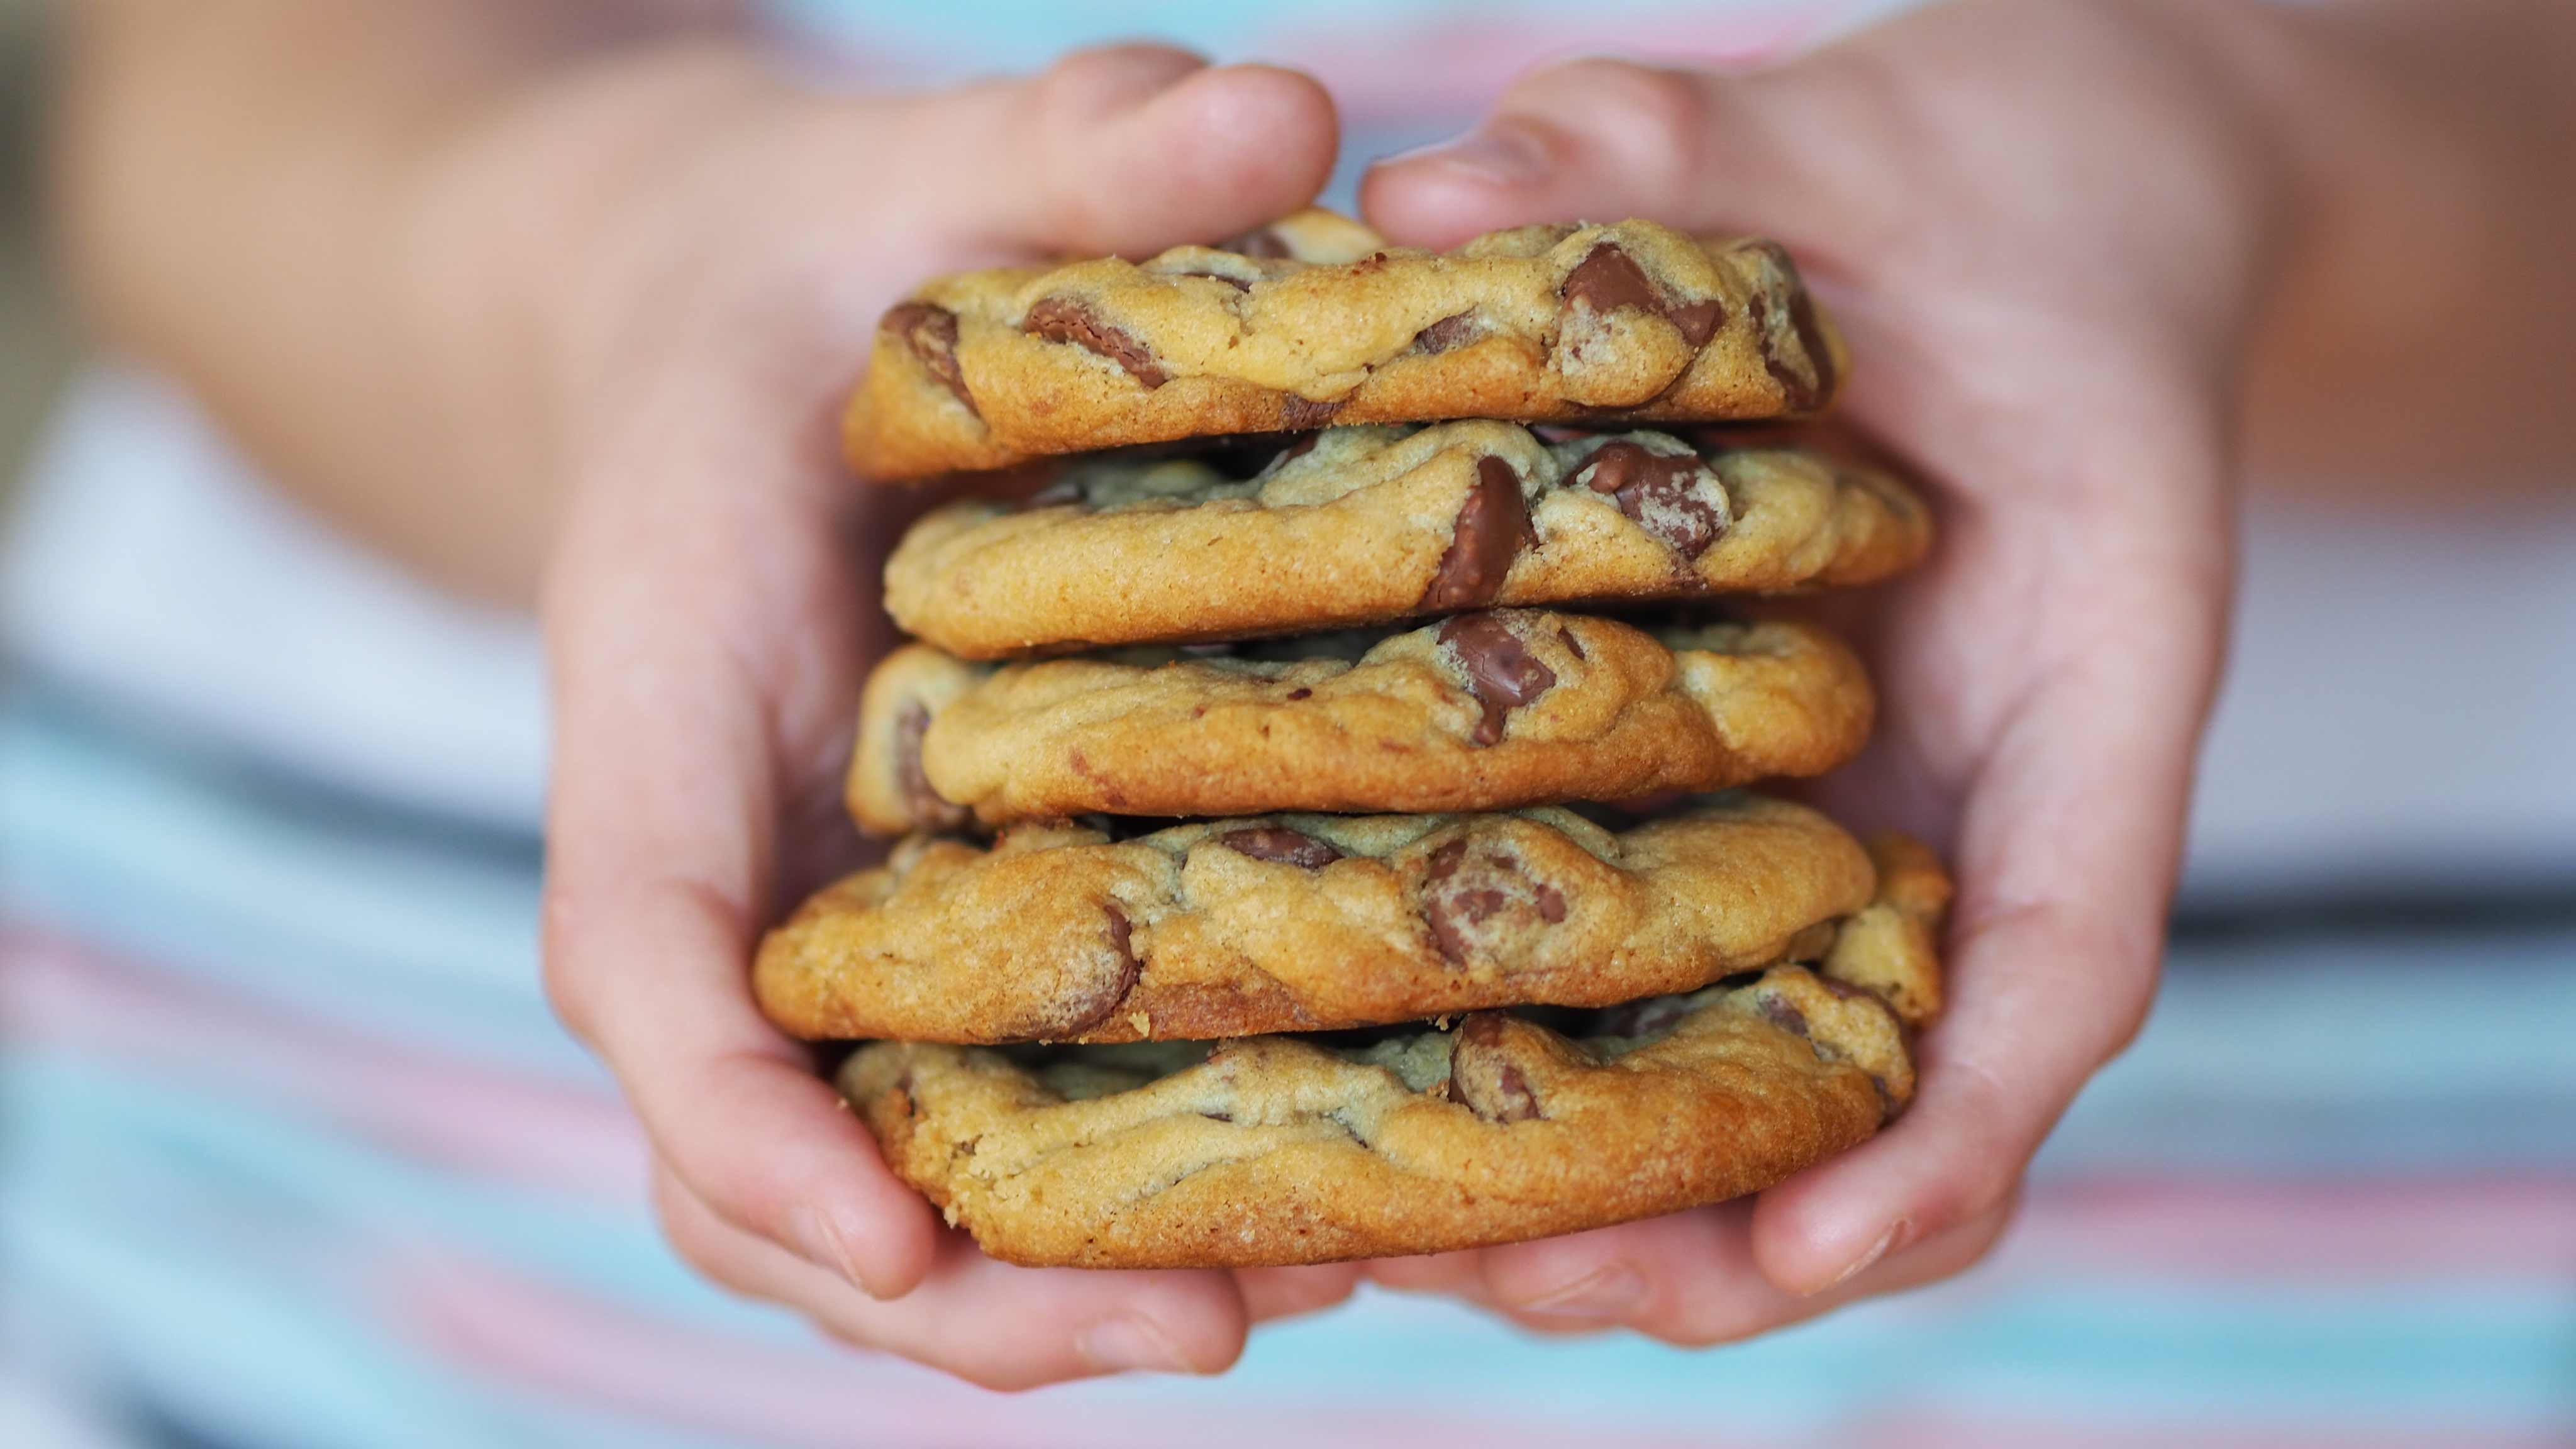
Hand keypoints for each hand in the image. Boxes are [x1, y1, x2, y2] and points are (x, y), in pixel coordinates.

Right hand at [530, 43, 1361, 1386]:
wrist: (758, 340)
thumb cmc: (824, 259)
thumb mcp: (930, 166)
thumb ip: (1076, 143)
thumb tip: (1291, 116)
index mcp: (668, 697)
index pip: (649, 945)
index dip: (748, 1122)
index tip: (892, 1239)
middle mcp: (740, 857)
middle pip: (765, 1153)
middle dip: (956, 1289)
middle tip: (1214, 1329)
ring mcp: (825, 918)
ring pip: (877, 1180)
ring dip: (1051, 1291)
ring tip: (1292, 1304)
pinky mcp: (927, 930)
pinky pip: (980, 1107)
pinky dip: (1101, 1192)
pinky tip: (1305, 1203)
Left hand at [1356, 0, 2282, 1338]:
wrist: (1989, 211)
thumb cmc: (1965, 187)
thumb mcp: (1831, 144)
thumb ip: (1671, 156)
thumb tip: (1448, 179)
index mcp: (2063, 689)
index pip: (2051, 962)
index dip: (1934, 1142)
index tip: (1797, 1254)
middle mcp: (1958, 802)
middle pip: (1884, 1099)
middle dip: (1715, 1235)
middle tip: (1515, 1290)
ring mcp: (1849, 827)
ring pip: (1764, 1081)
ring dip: (1614, 1205)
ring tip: (1419, 1262)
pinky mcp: (1733, 806)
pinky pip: (1664, 981)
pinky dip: (1557, 1071)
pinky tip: (1388, 1110)